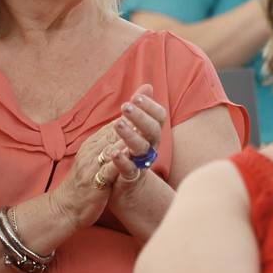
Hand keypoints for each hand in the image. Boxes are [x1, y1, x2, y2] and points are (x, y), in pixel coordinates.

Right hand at [51, 84, 165, 227]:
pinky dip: (117, 161)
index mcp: (96, 142)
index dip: (132, 108)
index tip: (146, 92)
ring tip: (139, 123)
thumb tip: (129, 117)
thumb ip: (114, 137)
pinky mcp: (95, 181)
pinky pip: (107, 170)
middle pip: (115, 129)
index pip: (116, 121)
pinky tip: (125, 153)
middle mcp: (93, 149)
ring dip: (125, 134)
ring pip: (111, 146)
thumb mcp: (99, 155)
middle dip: (131, 115)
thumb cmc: (87, 179)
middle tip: (145, 101)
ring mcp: (93, 164)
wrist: (66, 206)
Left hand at [96, 83, 167, 201]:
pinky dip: (123, 161)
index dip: (150, 106)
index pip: (158, 116)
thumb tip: (147, 86)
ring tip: (117, 124)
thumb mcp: (134, 128)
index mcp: (151, 133)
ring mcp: (142, 162)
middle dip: (140, 117)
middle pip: (152, 130)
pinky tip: (114, 152)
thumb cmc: (130, 153)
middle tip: (125, 106)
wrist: (126, 187)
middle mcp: (151, 146)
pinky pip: (129, 169)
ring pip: (141, 148)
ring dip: (130, 135)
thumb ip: (139, 108)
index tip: (135, 98)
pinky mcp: (130, 177)